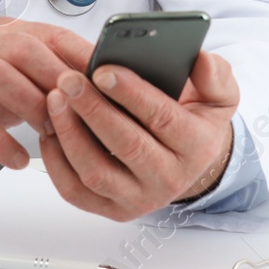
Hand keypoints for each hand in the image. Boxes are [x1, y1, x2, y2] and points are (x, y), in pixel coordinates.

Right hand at [0, 20, 92, 172]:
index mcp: (9, 33)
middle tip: (80, 109)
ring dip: (31, 105)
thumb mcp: (22, 78)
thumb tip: (107, 86)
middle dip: (57, 79)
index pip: (52, 35)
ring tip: (51, 132)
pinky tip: (19, 159)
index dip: (82, 56)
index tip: (107, 80)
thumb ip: (54, 75)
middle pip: (25, 49)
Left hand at [39, 50, 238, 220]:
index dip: (131, 93)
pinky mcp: (111, 209)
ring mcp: (138, 198)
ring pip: (96, 172)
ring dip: (70, 134)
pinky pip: (75, 191)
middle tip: (68, 79)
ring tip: (54, 99)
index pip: (163, 119)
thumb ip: (214, 73)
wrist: (188, 162)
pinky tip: (50, 128)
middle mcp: (169, 179)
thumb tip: (199, 58)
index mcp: (197, 147)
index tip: (103, 69)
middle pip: (126, 145)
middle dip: (92, 110)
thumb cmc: (196, 121)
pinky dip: (56, 161)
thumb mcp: (219, 94)